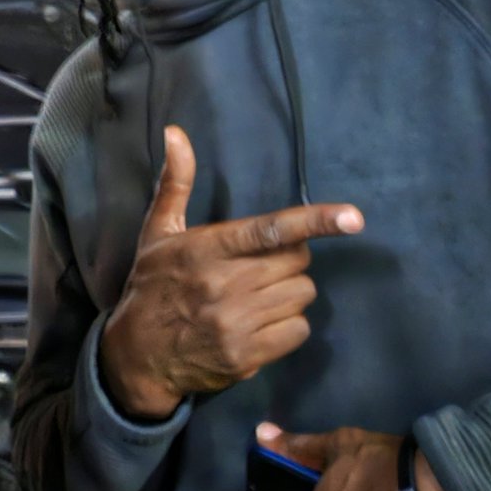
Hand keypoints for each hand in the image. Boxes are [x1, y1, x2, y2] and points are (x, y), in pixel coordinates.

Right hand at [98, 126, 363, 417]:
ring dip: (289, 291)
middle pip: (296, 262)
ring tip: (259, 294)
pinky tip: (262, 322)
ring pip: (301, 295)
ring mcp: (236, 324)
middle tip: (262, 264)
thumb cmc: (152, 285)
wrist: (137, 356)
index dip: (316, 221)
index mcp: (205, 249)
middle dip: (288, 259)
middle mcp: (223, 285)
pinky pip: (298, 331)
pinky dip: (289, 325)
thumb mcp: (157, 233)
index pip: (270, 230)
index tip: (353, 217)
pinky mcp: (246, 356)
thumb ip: (176, 183)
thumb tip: (176, 133)